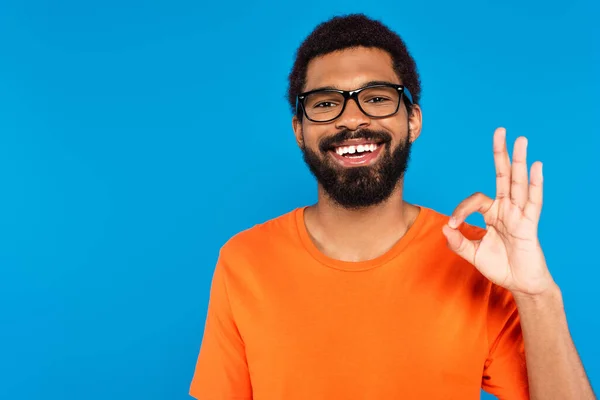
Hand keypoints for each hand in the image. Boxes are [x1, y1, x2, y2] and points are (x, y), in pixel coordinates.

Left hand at [442, 127, 554, 295]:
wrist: (520, 284)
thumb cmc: (500, 267)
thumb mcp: (473, 254)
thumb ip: (458, 242)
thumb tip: (444, 227)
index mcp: (492, 214)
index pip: (475, 200)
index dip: (461, 209)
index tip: (453, 225)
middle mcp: (507, 209)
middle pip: (503, 176)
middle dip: (501, 154)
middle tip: (500, 131)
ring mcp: (519, 214)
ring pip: (518, 183)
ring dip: (519, 161)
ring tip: (520, 140)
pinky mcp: (530, 225)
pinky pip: (533, 201)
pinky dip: (535, 184)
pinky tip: (536, 166)